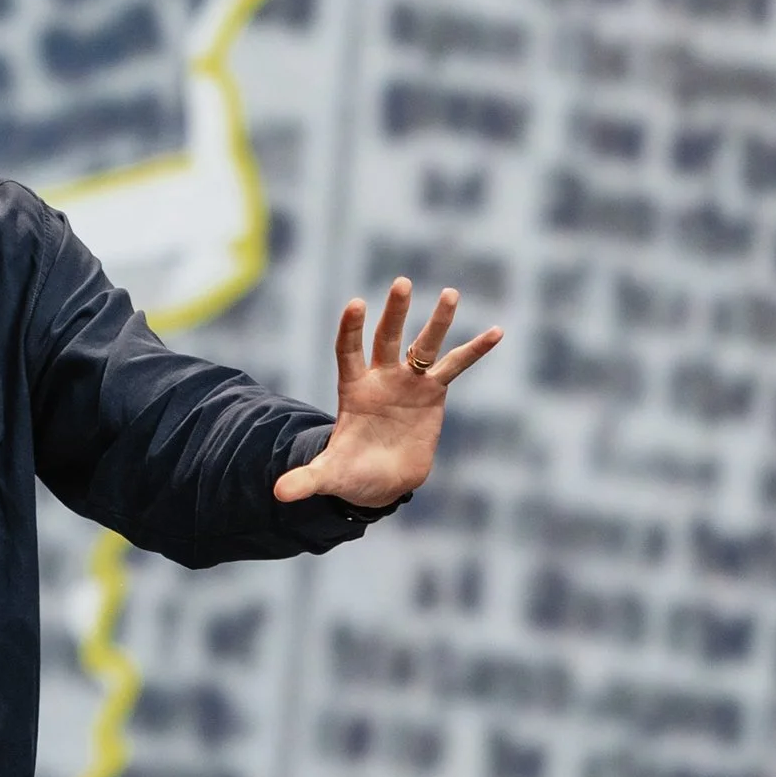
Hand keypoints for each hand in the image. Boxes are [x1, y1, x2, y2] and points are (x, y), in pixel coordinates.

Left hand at [274, 278, 501, 510]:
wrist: (381, 480)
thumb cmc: (351, 472)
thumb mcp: (329, 476)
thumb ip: (306, 479)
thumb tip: (279, 493)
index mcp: (352, 389)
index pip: (348, 351)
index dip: (351, 330)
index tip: (356, 304)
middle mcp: (380, 378)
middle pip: (386, 339)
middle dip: (394, 313)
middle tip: (402, 283)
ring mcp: (408, 382)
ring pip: (424, 346)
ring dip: (438, 321)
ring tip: (451, 292)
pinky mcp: (433, 393)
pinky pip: (456, 366)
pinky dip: (475, 350)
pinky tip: (496, 332)